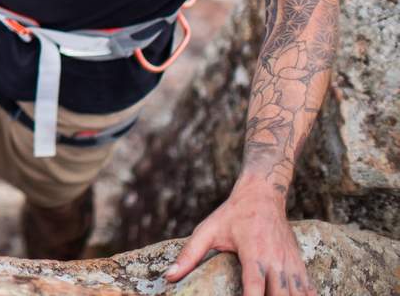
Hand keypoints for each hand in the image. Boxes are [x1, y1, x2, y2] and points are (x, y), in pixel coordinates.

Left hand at [166, 179, 313, 295]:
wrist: (264, 193)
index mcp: (254, 253)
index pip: (255, 288)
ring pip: (298, 295)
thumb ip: (189, 254)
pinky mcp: (299, 264)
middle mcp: (276, 261)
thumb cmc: (232, 214)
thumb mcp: (207, 230)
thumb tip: (169, 276)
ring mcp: (291, 264)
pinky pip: (308, 290)